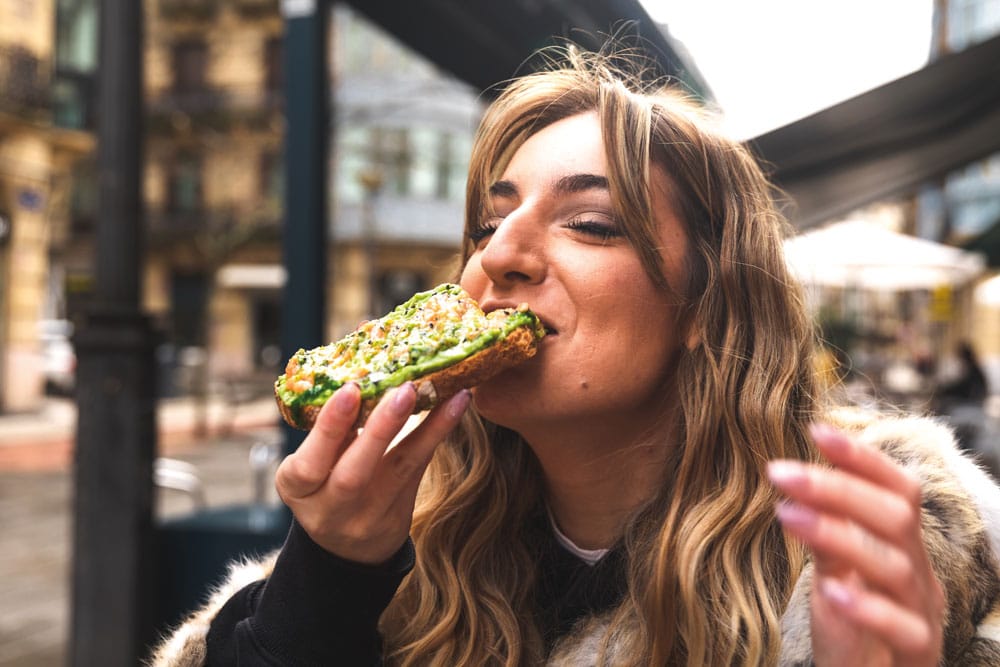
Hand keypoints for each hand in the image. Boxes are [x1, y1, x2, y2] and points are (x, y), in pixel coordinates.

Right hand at [275, 382, 469, 564]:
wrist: (346, 546)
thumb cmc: (324, 484)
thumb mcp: (312, 462)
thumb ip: (330, 430)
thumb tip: (363, 370)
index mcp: (297, 488)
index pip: (308, 464)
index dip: (329, 428)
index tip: (350, 389)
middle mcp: (329, 510)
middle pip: (353, 475)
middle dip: (380, 430)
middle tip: (405, 390)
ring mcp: (367, 518)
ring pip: (399, 471)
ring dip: (426, 429)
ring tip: (449, 393)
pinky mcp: (400, 517)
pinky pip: (420, 470)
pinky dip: (438, 434)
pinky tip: (457, 406)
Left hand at [769, 423, 944, 666]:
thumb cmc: (854, 631)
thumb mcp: (833, 576)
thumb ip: (824, 536)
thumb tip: (793, 485)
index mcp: (901, 547)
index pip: (897, 489)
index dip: (862, 458)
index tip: (815, 430)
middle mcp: (918, 573)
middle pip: (895, 516)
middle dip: (837, 488)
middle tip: (778, 471)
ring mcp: (922, 613)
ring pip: (895, 565)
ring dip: (838, 535)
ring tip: (787, 516)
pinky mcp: (917, 654)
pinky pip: (904, 628)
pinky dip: (868, 607)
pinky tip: (830, 592)